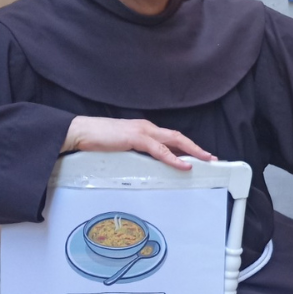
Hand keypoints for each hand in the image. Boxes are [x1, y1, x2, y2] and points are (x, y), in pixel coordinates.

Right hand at [61, 116, 216, 169]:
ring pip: (174, 141)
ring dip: (192, 151)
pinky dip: (173, 158)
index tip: (199, 156)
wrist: (80, 131)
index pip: (171, 138)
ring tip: (204, 161)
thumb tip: (148, 166)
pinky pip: (159, 150)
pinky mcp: (135, 138)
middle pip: (178, 137)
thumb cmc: (97, 140)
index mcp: (144, 129)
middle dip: (196, 148)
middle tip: (211, 159)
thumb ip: (136, 154)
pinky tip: (183, 165)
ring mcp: (142, 131)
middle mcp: (147, 127)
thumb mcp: (122, 147)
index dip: (187, 146)